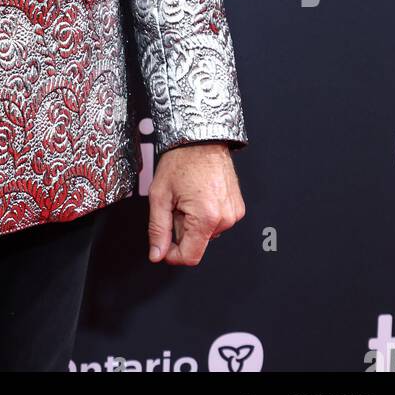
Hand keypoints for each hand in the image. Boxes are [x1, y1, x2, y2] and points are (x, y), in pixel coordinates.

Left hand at [147, 143, 244, 265]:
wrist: (201, 138)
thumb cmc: (182, 160)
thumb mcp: (160, 195)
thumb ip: (158, 229)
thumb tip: (157, 254)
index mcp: (206, 218)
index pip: (190, 256)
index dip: (172, 255)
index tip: (163, 245)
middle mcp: (225, 218)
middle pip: (197, 243)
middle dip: (181, 229)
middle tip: (175, 204)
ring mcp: (233, 213)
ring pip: (206, 233)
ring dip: (193, 221)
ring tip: (187, 197)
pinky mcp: (238, 207)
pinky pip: (217, 221)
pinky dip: (205, 214)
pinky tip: (199, 196)